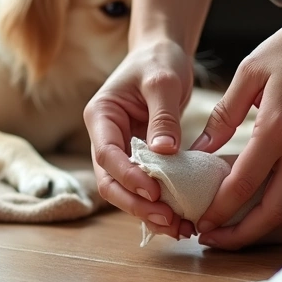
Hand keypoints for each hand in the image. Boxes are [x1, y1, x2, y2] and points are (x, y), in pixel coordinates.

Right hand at [83, 39, 197, 239]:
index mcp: (101, 116)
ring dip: (148, 212)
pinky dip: (159, 204)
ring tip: (180, 227)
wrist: (163, 54)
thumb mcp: (164, 81)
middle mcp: (105, 137)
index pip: (106, 154)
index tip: (155, 192)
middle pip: (110, 182)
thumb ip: (163, 116)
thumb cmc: (159, 60)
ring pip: (124, 191)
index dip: (128, 176)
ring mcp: (120, 150)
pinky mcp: (138, 159)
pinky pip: (143, 187)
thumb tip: (165, 153)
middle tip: (168, 220)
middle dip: (136, 205)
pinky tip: (181, 218)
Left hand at [190, 11, 281, 248]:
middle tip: (211, 241)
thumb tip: (198, 151)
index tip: (199, 221)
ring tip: (230, 233)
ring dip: (261, 228)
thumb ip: (223, 114)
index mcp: (278, 128)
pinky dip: (278, 211)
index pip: (244, 184)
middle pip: (273, 212)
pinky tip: (256, 211)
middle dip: (241, 235)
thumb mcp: (249, 73)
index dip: (219, 209)